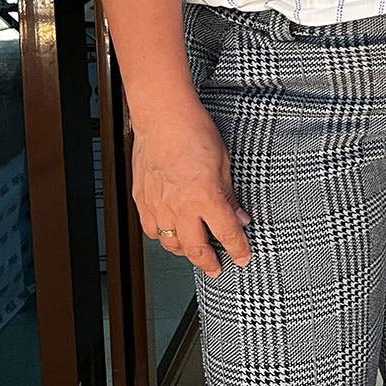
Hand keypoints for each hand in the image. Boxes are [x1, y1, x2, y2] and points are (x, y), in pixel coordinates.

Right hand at [132, 104, 250, 276]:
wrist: (163, 118)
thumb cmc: (194, 132)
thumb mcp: (224, 163)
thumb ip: (230, 195)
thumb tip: (240, 216)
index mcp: (205, 197)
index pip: (226, 233)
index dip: (237, 250)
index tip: (243, 258)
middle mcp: (180, 206)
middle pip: (195, 248)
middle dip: (208, 262)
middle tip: (216, 268)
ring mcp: (158, 204)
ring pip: (169, 242)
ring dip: (184, 251)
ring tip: (195, 252)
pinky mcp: (142, 198)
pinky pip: (151, 228)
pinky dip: (162, 235)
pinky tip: (170, 232)